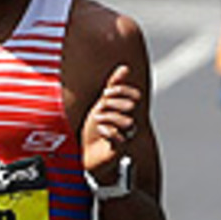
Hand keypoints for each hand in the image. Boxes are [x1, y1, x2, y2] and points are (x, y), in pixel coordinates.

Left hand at [82, 65, 140, 179]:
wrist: (85, 152)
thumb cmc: (94, 129)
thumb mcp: (102, 104)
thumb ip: (113, 86)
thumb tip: (124, 67)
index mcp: (127, 110)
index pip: (135, 96)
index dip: (122, 91)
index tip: (105, 93)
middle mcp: (130, 122)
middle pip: (131, 106)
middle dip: (112, 104)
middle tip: (100, 108)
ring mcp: (127, 136)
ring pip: (127, 121)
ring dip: (109, 118)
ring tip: (98, 120)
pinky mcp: (121, 149)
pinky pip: (120, 137)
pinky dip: (108, 132)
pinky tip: (101, 132)